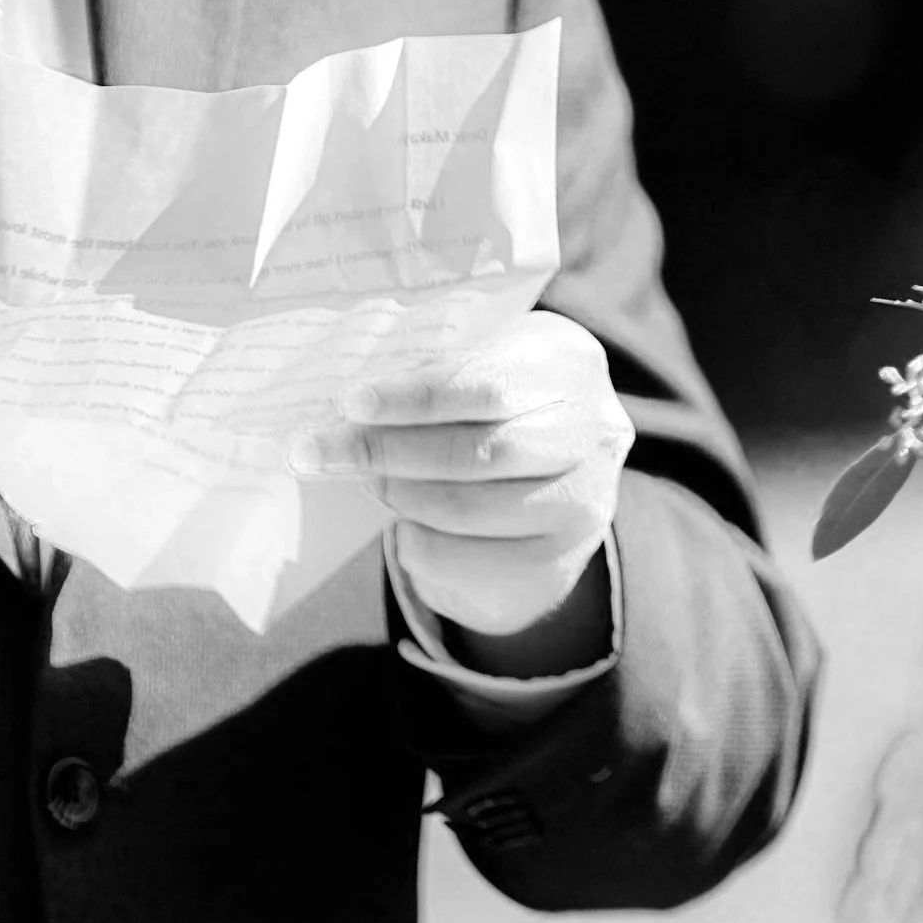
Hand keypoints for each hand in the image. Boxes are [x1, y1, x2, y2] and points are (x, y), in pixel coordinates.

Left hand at [289, 311, 633, 635]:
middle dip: (391, 451)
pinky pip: (470, 561)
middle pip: (479, 451)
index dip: (415, 396)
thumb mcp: (481, 363)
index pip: (488, 384)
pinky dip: (419, 544)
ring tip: (371, 480)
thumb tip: (346, 408)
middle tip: (328, 450)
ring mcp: (583, 500)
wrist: (553, 476)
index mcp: (568, 361)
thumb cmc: (498, 404)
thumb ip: (432, 373)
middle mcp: (594, 430)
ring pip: (470, 508)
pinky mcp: (560, 558)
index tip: (351, 402)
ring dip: (401, 496)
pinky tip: (404, 524)